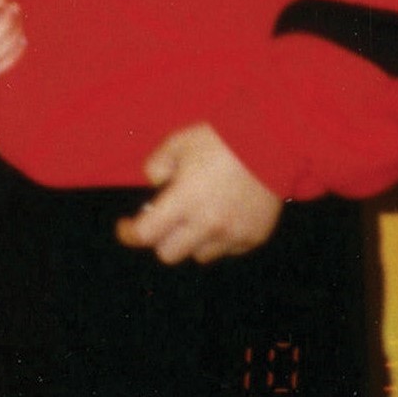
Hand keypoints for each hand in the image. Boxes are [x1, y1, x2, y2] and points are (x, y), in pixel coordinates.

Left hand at [115, 123, 282, 264]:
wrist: (271, 144)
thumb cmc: (221, 140)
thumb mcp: (177, 142)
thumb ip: (156, 166)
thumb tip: (155, 185)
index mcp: (183, 201)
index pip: (145, 235)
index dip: (129, 234)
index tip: (126, 227)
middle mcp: (206, 225)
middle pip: (168, 255)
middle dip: (161, 238)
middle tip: (165, 221)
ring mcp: (232, 235)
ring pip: (199, 255)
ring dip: (192, 240)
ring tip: (199, 215)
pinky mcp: (254, 237)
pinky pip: (228, 250)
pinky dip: (220, 239)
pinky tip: (224, 215)